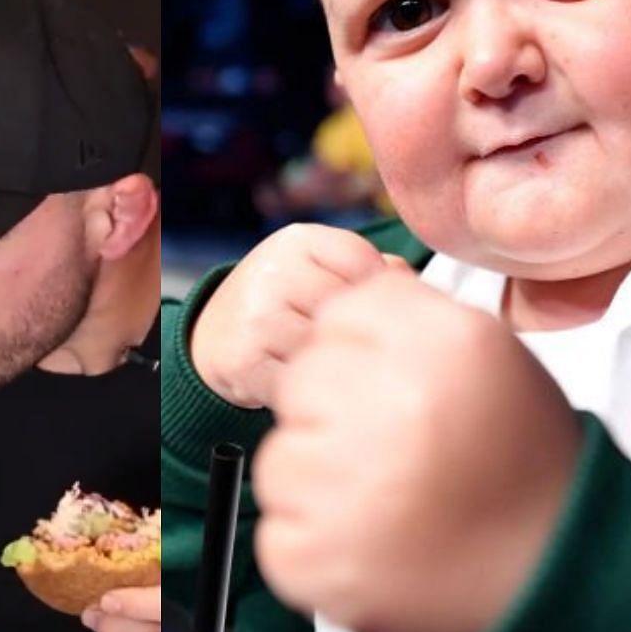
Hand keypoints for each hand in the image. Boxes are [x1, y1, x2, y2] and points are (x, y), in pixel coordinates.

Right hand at [190, 222, 400, 407]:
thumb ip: (367, 270)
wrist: (212, 338)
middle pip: (351, 311)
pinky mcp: (246, 360)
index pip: (366, 264)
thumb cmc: (278, 303)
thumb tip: (418, 287)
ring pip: (330, 349)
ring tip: (331, 366)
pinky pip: (304, 382)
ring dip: (338, 365)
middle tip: (354, 347)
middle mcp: (274, 272)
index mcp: (298, 241)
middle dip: (359, 334)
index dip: (377, 296)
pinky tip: (309, 383)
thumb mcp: (317, 269)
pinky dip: (312, 389)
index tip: (370, 313)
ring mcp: (258, 316)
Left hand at [252, 270, 582, 631]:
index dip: (360, 358)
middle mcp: (394, 404)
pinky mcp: (312, 555)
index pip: (340, 315)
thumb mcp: (493, 361)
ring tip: (393, 510)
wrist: (556, 585)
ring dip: (322, 486)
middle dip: (336, 418)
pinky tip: (377, 551)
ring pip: (282, 457)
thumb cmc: (525, 474)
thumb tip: (341, 296)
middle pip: (302, 382)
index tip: (394, 395)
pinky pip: (280, 529)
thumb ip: (412, 319)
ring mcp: (345, 485)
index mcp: (444, 344)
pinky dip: (317, 546)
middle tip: (397, 460)